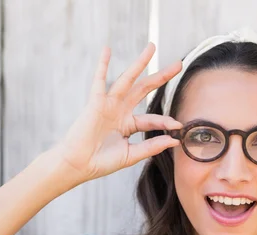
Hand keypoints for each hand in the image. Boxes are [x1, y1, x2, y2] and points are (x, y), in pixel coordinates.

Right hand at [53, 43, 183, 182]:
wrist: (79, 165)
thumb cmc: (101, 162)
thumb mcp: (131, 155)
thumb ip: (152, 146)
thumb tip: (174, 140)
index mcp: (128, 124)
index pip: (152, 118)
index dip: (165, 121)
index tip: (178, 126)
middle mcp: (120, 111)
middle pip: (144, 89)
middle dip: (161, 76)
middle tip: (178, 64)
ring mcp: (109, 105)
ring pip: (128, 80)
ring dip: (140, 63)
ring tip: (152, 47)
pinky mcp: (96, 103)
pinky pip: (99, 81)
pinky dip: (102, 65)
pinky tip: (106, 50)